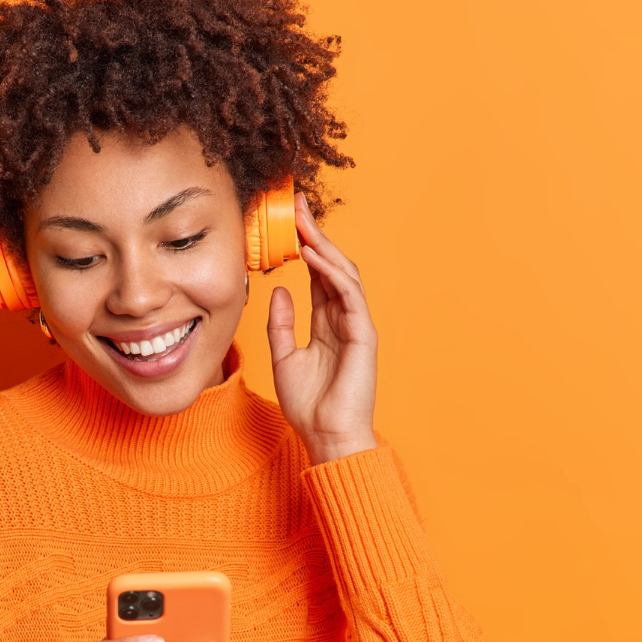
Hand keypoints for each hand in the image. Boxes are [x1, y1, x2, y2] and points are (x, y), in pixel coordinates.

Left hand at [266, 192, 378, 464]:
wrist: (326, 436)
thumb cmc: (308, 405)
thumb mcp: (284, 357)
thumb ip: (281, 323)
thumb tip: (278, 290)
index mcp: (327, 323)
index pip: (317, 275)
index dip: (304, 247)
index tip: (288, 220)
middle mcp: (344, 319)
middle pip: (331, 266)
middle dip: (315, 234)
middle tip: (297, 205)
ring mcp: (356, 325)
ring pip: (343, 274)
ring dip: (324, 246)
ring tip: (303, 222)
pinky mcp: (363, 335)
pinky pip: (349, 296)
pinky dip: (332, 274)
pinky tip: (313, 257)